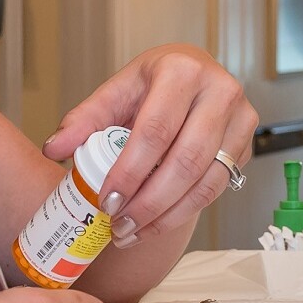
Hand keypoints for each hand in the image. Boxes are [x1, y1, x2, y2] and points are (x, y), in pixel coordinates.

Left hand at [45, 44, 258, 246]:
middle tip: (119, 225)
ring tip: (132, 232)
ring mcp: (240, 118)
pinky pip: (216, 188)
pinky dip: (183, 212)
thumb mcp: (118, 90)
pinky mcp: (247, 144)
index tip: (106, 201)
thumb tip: (55, 147)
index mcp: (182, 71)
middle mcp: (219, 91)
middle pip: (185, 161)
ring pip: (205, 182)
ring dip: (166, 216)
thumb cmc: (155, 83)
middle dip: (148, 202)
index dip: (130, 172)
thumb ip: (86, 119)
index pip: (154, 131)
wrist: (195, 76)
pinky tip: (156, 224)